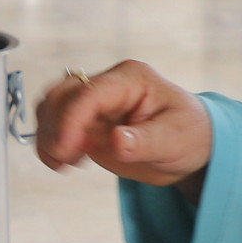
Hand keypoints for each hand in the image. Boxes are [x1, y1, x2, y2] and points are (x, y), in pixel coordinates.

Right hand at [35, 60, 215, 188]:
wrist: (193, 146)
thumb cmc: (190, 135)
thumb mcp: (174, 140)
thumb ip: (143, 142)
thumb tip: (115, 141)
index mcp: (130, 79)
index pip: (88, 93)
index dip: (70, 120)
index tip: (66, 150)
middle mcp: (108, 84)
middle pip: (61, 94)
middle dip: (54, 127)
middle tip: (64, 161)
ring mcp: (94, 103)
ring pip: (52, 107)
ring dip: (48, 135)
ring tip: (64, 163)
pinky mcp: (87, 121)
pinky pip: (55, 124)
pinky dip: (51, 142)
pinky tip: (66, 162)